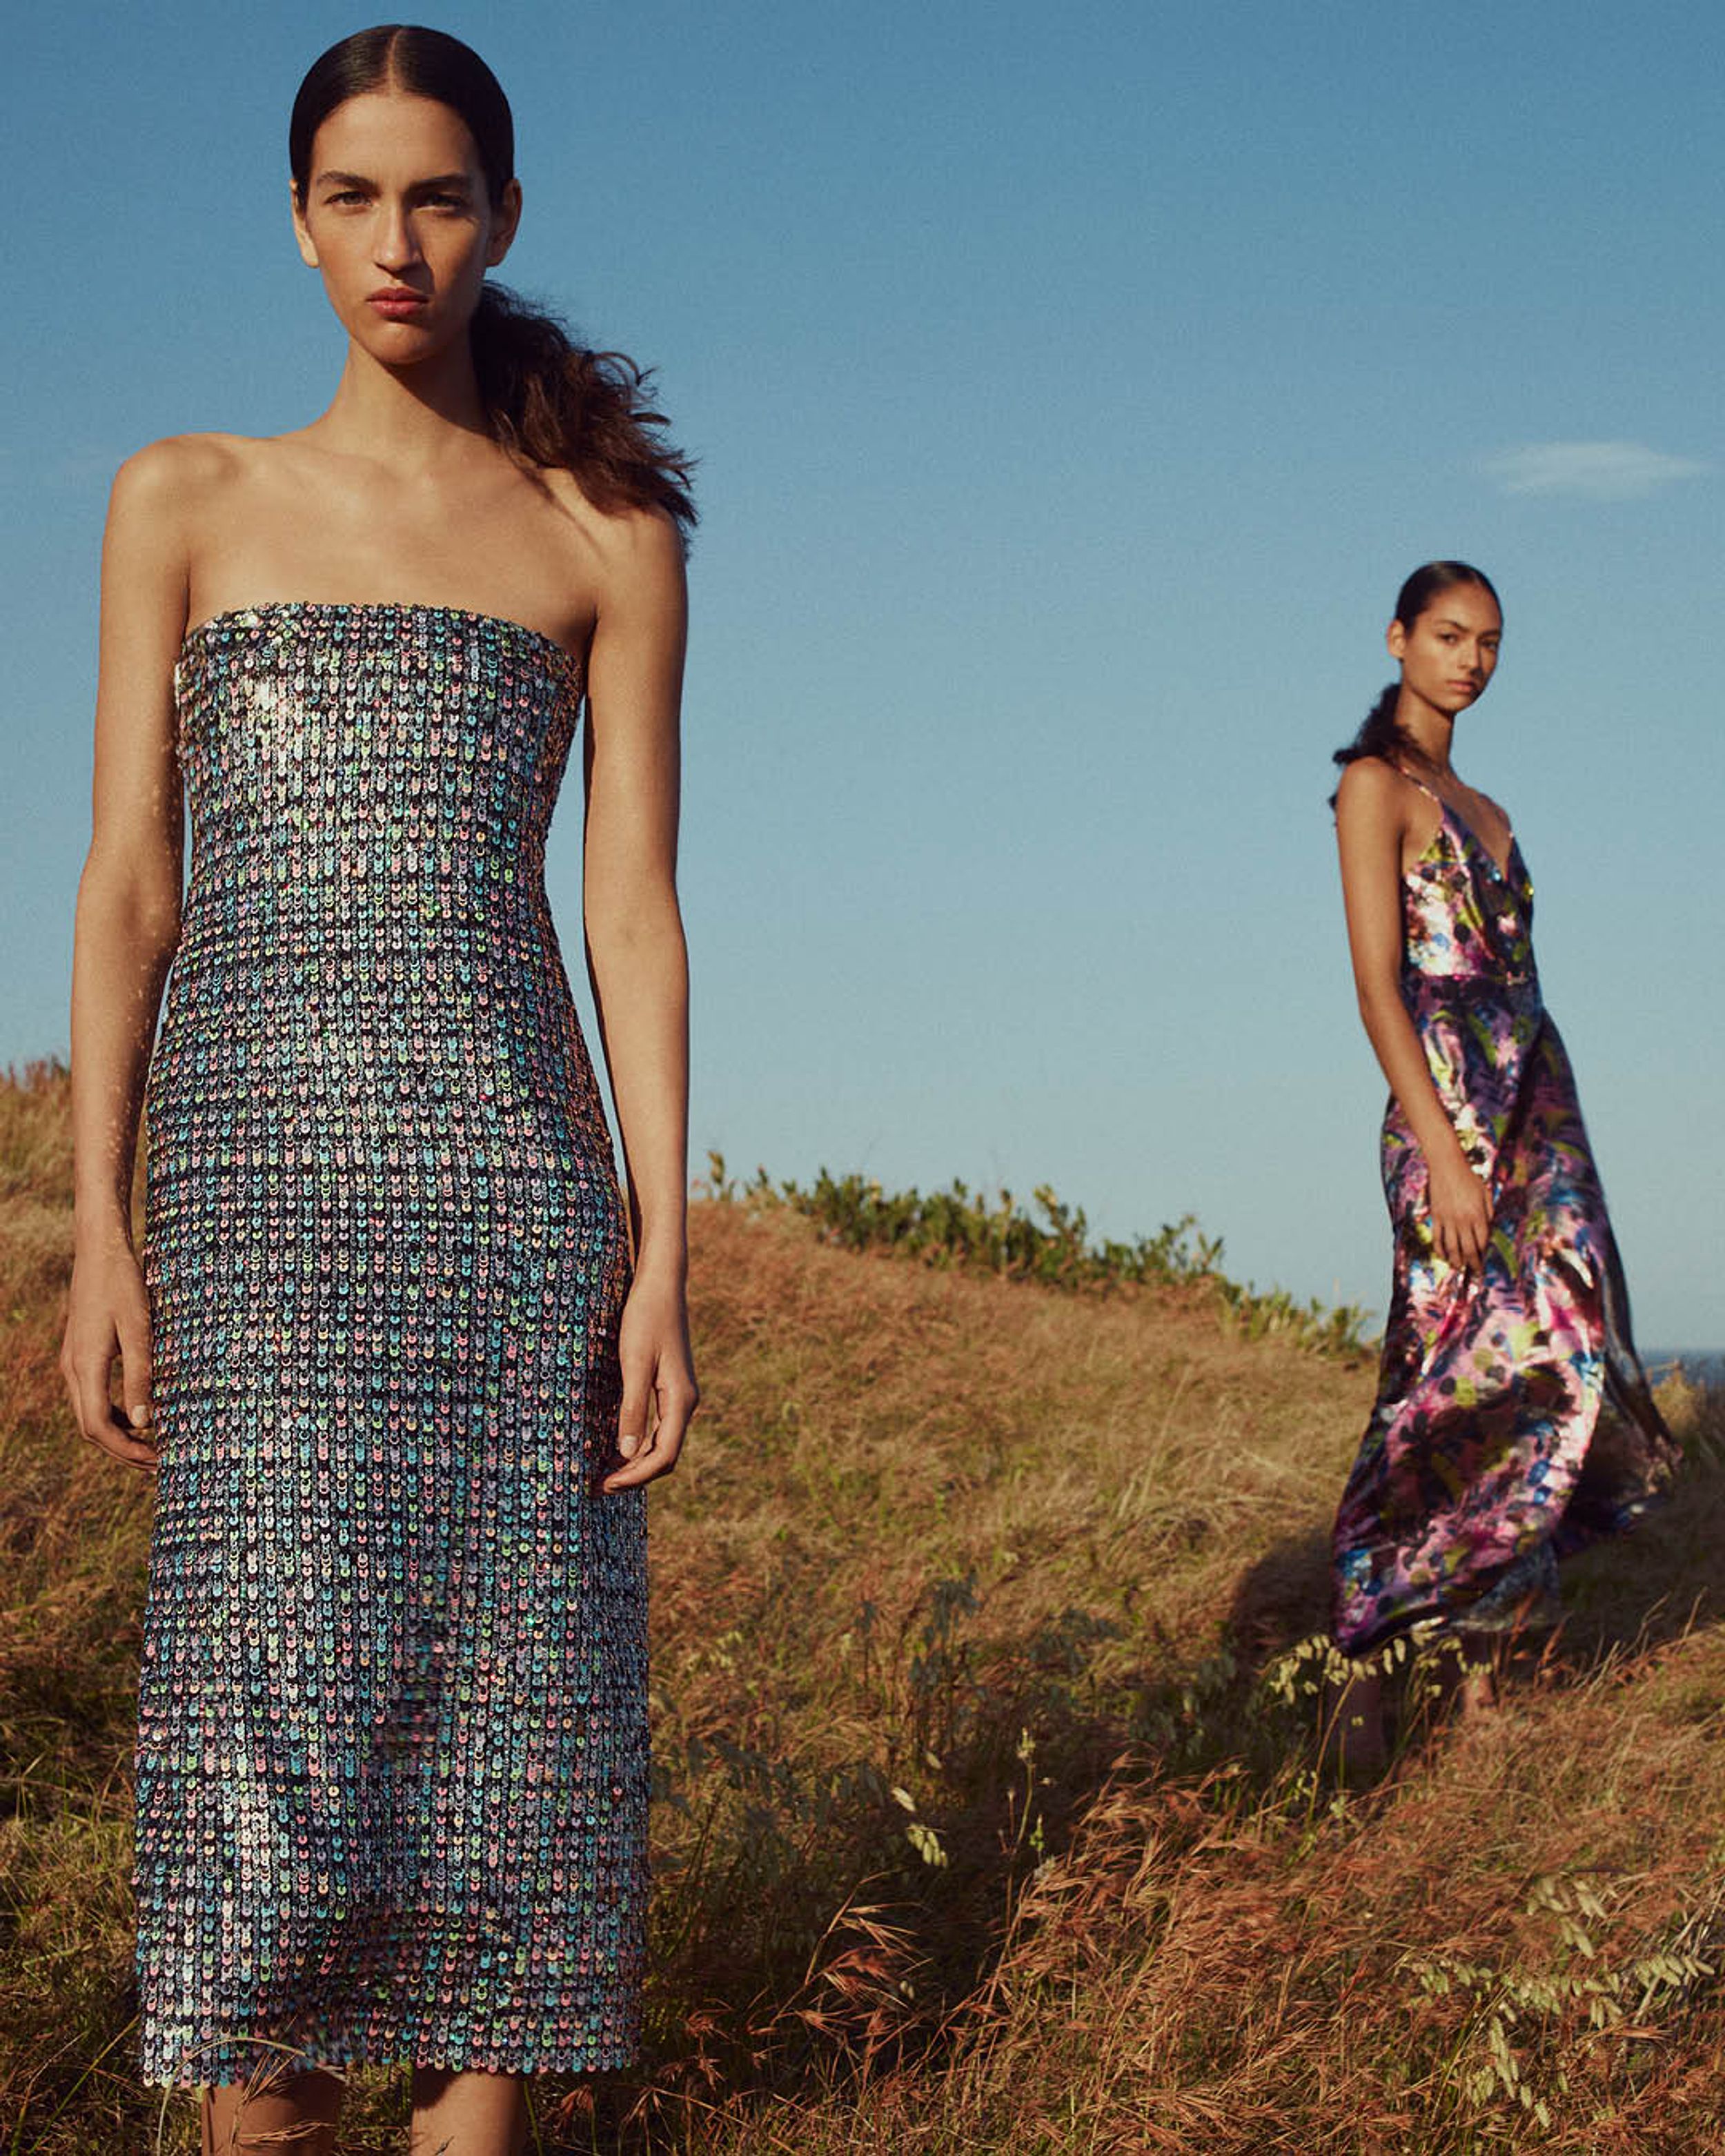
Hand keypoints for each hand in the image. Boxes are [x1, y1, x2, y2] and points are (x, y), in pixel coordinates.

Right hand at [60, 1237, 158, 1470]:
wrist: (101, 1250)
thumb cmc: (124, 1285)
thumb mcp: (139, 1330)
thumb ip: (140, 1376)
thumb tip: (143, 1423)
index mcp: (85, 1367)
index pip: (97, 1426)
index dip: (126, 1450)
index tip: (157, 1460)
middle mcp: (73, 1369)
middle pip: (91, 1427)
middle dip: (123, 1450)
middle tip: (159, 1463)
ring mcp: (74, 1362)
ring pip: (89, 1413)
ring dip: (118, 1434)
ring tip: (152, 1446)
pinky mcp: (81, 1354)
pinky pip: (92, 1395)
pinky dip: (113, 1413)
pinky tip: (139, 1415)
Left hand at [600, 1264, 697, 1491]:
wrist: (661, 1285)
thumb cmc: (645, 1318)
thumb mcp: (633, 1363)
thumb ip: (632, 1408)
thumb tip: (628, 1454)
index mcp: (681, 1400)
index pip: (664, 1455)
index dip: (636, 1477)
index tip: (606, 1485)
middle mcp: (685, 1401)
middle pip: (665, 1455)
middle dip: (635, 1475)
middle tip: (600, 1486)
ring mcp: (680, 1394)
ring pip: (663, 1442)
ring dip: (637, 1462)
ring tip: (606, 1473)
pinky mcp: (670, 1386)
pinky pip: (659, 1426)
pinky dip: (641, 1444)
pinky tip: (619, 1446)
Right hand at [1426, 1150, 1491, 1271]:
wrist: (1446, 1165)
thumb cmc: (1468, 1177)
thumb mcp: (1485, 1192)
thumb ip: (1489, 1211)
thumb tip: (1489, 1227)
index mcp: (1477, 1214)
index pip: (1482, 1241)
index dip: (1484, 1254)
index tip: (1485, 1262)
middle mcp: (1462, 1220)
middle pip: (1468, 1249)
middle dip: (1473, 1263)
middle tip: (1476, 1271)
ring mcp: (1447, 1219)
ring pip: (1452, 1247)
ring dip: (1456, 1260)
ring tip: (1459, 1267)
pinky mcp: (1436, 1216)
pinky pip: (1437, 1238)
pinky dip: (1439, 1249)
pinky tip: (1443, 1256)